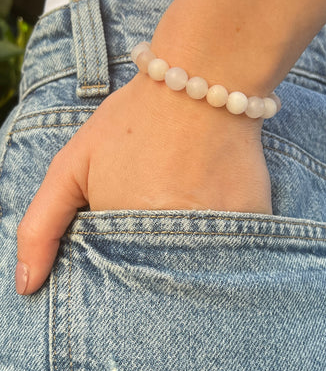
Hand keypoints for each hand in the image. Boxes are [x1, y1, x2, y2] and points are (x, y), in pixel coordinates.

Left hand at [15, 72, 271, 294]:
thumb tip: (26, 287)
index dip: (118, 263)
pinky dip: (228, 238)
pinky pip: (237, 250)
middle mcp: (173, 249)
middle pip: (160, 281)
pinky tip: (217, 197)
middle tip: (159, 204)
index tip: (126, 232)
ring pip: (198, 269)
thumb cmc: (132, 123)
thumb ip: (41, 227)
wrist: (200, 82)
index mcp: (126, 241)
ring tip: (187, 199)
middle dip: (154, 259)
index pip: (118, 284)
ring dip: (190, 252)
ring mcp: (218, 238)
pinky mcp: (254, 224)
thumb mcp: (71, 167)